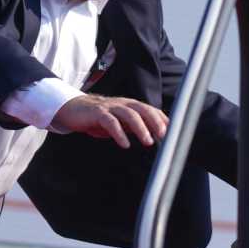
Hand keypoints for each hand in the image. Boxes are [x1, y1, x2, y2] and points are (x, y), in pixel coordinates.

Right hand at [51, 94, 167, 148]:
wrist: (73, 110)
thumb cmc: (100, 118)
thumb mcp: (121, 123)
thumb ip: (137, 127)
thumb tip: (156, 137)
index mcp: (131, 106)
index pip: (151, 110)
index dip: (163, 120)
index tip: (175, 132)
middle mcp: (123, 104)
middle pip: (143, 109)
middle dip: (156, 122)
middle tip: (164, 136)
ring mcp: (110, 107)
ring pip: (129, 114)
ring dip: (141, 128)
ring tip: (148, 141)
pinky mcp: (97, 113)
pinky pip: (110, 122)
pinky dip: (119, 133)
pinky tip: (125, 144)